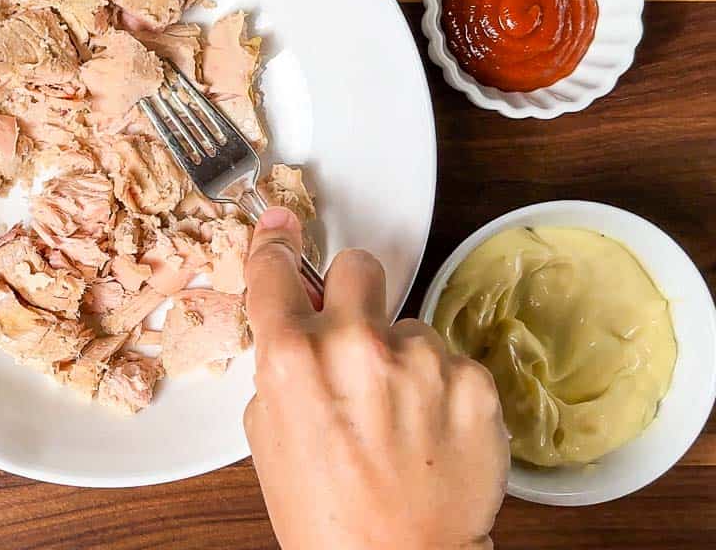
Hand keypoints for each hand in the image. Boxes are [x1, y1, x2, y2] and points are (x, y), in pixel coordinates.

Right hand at [242, 208, 508, 549]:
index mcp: (292, 359)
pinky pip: (452, 361)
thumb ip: (280, 370)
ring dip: (403, 355)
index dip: (277, 244)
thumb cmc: (327, 518)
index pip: (276, 270)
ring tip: (399, 414)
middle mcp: (356, 346)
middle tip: (357, 338)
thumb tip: (294, 330)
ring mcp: (421, 361)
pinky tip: (431, 429)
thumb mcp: (268, 437)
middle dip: (355, 293)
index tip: (283, 225)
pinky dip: (442, 388)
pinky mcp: (474, 381)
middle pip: (359, 266)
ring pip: (411, 324)